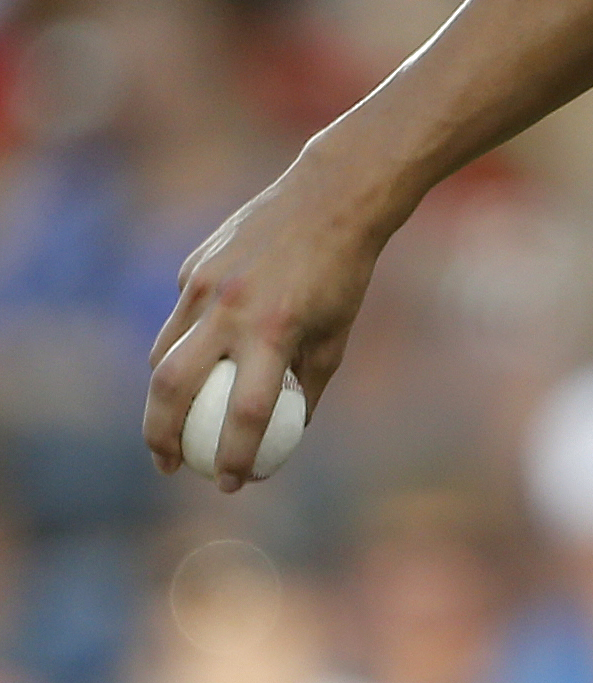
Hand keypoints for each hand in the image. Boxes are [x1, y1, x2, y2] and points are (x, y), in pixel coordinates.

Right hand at [144, 147, 394, 490]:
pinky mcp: (192, 266)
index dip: (235, 455)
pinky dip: (184, 344)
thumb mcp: (336, 336)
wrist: (330, 199)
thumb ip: (305, 387)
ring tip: (169, 426)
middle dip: (161, 437)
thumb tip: (280, 439)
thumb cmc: (342, 275)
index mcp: (276, 330)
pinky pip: (179, 318)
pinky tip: (200, 354)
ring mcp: (204, 284)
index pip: (245, 412)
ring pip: (163, 354)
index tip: (232, 484)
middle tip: (169, 466)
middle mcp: (231, 308)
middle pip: (172, 388)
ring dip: (161, 397)